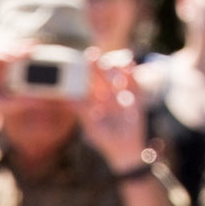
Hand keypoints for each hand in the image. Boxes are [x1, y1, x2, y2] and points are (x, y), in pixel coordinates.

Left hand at [80, 50, 147, 165]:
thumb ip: (81, 111)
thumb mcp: (91, 126)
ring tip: (110, 58)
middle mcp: (109, 100)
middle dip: (98, 68)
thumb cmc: (106, 142)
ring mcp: (123, 100)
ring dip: (115, 68)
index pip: (90, 85)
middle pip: (103, 79)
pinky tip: (129, 66)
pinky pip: (135, 86)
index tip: (80, 62)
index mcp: (97, 104)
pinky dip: (133, 76)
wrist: (125, 152)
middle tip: (92, 54)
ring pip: (118, 80)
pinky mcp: (136, 102)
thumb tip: (68, 98)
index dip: (86, 74)